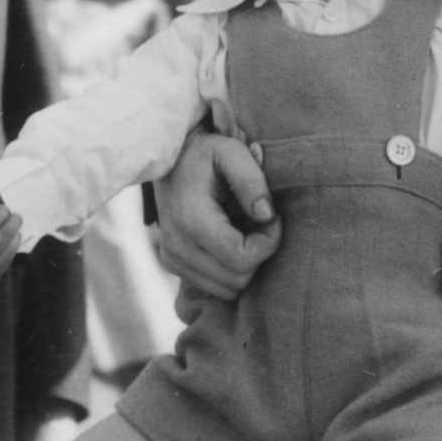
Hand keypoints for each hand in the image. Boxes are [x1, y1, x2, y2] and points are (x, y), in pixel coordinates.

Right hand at [153, 128, 281, 300]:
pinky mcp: (171, 262)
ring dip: (243, 263)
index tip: (273, 216)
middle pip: (237, 279)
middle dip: (257, 253)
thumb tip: (267, 215)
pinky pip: (213, 285)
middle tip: (258, 221)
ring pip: (226, 288)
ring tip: (242, 228)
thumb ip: (252, 180)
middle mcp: (177, 246)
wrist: (169, 156)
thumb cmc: (205, 152)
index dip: (268, 242)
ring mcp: (172, 258)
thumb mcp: (230, 151)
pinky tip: (227, 238)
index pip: (242, 259)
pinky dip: (227, 268)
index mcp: (191, 220)